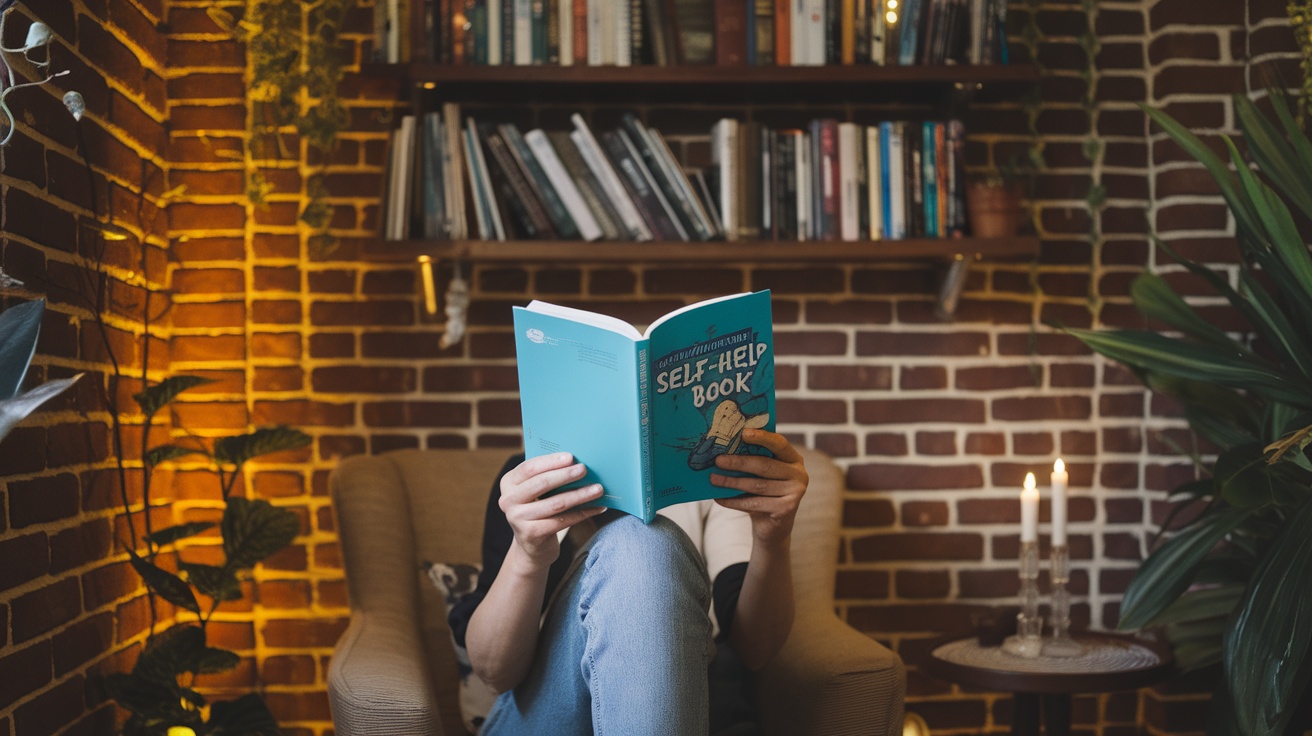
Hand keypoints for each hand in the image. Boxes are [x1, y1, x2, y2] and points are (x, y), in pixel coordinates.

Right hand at [499, 453, 605, 567]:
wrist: (532, 546)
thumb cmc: (539, 509)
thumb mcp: (536, 491)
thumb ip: (548, 475)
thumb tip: (577, 461)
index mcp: (508, 482)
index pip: (529, 467)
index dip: (550, 461)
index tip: (571, 456)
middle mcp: (508, 500)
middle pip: (541, 483)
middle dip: (566, 475)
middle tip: (584, 469)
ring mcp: (517, 519)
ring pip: (556, 503)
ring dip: (580, 495)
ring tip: (598, 489)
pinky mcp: (531, 535)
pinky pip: (563, 521)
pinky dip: (583, 513)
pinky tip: (598, 507)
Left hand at [710, 430, 807, 546]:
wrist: (773, 526)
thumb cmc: (763, 494)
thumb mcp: (762, 475)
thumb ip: (753, 461)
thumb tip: (723, 451)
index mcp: (793, 459)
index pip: (779, 443)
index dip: (762, 437)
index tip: (743, 433)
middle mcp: (799, 474)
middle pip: (765, 465)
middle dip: (738, 462)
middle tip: (718, 461)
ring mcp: (795, 492)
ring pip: (758, 485)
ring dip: (732, 482)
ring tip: (713, 479)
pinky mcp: (787, 509)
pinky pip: (754, 503)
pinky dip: (734, 501)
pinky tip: (719, 498)